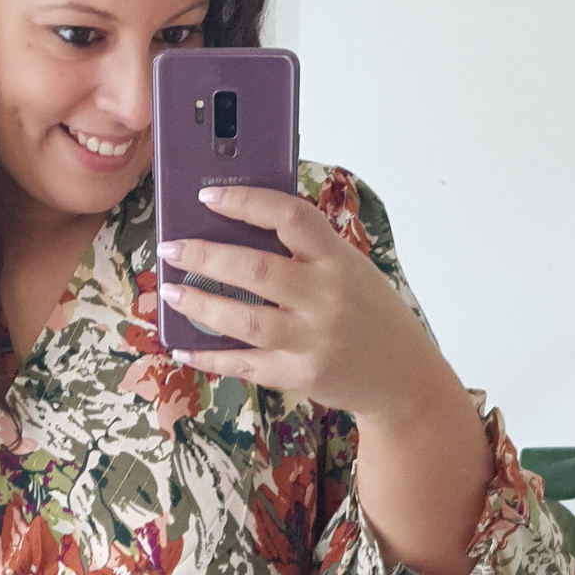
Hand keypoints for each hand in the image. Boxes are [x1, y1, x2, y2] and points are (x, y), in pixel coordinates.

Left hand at [157, 185, 429, 417]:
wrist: (403, 378)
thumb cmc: (370, 316)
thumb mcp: (351, 270)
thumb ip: (307, 251)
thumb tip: (239, 228)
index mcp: (339, 260)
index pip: (290, 217)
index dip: (245, 202)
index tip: (208, 195)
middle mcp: (326, 298)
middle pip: (256, 271)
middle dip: (205, 256)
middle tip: (171, 248)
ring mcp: (312, 340)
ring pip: (245, 320)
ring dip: (200, 305)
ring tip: (171, 291)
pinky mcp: (299, 375)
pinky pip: (244, 365)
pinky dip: (210, 357)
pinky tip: (183, 347)